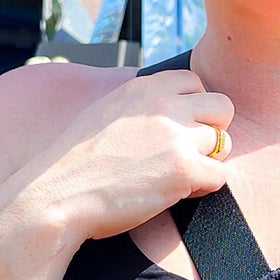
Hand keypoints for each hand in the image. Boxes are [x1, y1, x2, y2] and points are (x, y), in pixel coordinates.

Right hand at [31, 69, 234, 243]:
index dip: (193, 109)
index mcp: (143, 87)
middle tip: (187, 153)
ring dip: (206, 162)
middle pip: (222, 107)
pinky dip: (203, 188)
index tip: (177, 130)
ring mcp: (176, 136)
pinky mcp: (184, 169)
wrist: (56, 197)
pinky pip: (220, 175)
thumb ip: (141, 105)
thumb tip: (171, 106)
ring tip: (175, 176)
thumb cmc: (76, 165)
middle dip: (211, 131)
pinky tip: (174, 193)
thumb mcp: (106, 113)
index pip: (195, 82)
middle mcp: (163, 104)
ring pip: (224, 143)